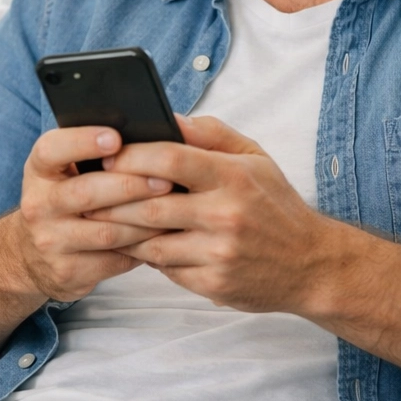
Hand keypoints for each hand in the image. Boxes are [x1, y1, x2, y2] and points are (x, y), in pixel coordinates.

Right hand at [9, 126, 174, 301]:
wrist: (31, 257)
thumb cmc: (63, 201)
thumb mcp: (63, 173)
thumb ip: (93, 156)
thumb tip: (146, 140)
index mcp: (38, 170)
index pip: (52, 149)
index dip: (82, 142)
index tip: (116, 138)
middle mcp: (38, 205)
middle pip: (86, 192)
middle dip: (130, 185)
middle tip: (165, 180)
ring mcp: (50, 241)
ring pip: (106, 231)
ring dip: (144, 221)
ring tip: (174, 210)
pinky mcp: (67, 271)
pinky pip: (114, 259)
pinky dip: (142, 247)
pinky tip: (162, 237)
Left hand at [90, 114, 335, 313]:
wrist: (312, 265)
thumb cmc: (276, 205)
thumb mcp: (255, 158)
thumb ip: (210, 134)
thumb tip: (167, 116)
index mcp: (234, 177)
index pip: (170, 159)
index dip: (132, 156)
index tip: (107, 155)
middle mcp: (226, 215)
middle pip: (150, 204)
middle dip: (112, 198)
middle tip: (87, 192)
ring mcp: (219, 254)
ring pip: (150, 242)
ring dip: (121, 231)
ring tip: (101, 219)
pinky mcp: (214, 284)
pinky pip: (165, 268)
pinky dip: (145, 255)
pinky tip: (134, 243)